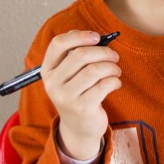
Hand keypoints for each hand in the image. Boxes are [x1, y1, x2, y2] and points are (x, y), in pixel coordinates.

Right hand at [40, 30, 121, 159]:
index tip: (97, 37)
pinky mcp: (82, 108)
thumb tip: (95, 37)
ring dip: (111, 67)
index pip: (58, 44)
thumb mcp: (69, 76)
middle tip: (114, 56)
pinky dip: (115, 80)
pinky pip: (104, 85)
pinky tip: (115, 83)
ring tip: (116, 71)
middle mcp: (53, 83)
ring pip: (95, 69)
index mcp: (47, 70)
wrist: (79, 127)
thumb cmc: (78, 94)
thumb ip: (76, 56)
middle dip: (103, 52)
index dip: (79, 36)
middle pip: (81, 54)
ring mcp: (66, 97)